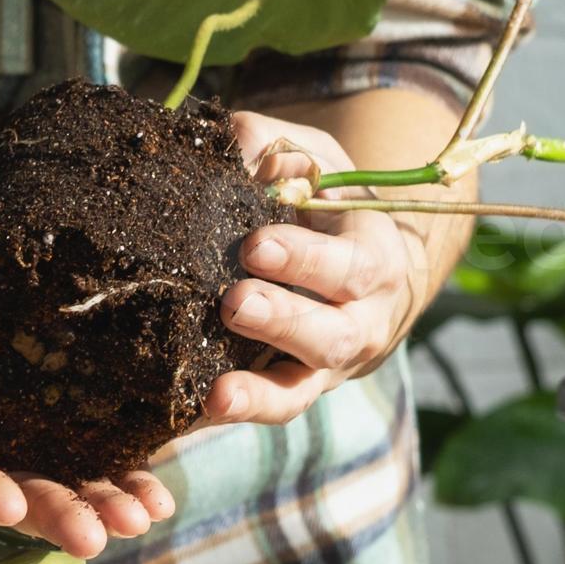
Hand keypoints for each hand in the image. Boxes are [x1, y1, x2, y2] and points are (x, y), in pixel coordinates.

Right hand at [0, 233, 177, 559]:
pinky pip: (115, 446)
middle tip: (92, 538)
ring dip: (109, 503)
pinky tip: (173, 478)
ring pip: (74, 482)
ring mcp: (38, 434)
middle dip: (56, 516)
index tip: (7, 506)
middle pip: (21, 492)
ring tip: (144, 517)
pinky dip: (145, 462)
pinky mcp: (82, 414)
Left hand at [197, 110, 438, 429]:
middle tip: (234, 304)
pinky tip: (192, 417)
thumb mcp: (315, 162)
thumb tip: (232, 146)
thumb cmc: (327, 206)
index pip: (348, 267)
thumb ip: (277, 145)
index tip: (255, 247)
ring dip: (259, 394)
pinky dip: (233, 417)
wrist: (362, 272)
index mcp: (372, 263)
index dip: (305, 260)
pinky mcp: (291, 391)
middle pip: (330, 335)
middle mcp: (358, 323)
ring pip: (300, 390)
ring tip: (219, 396)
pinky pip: (264, 412)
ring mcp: (324, 367)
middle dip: (283, 322)